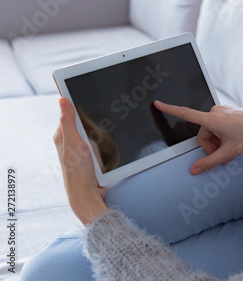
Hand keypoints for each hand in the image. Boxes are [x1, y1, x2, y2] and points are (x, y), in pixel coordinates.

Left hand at [53, 97, 107, 224]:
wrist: (87, 194)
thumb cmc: (78, 172)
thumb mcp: (73, 143)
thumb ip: (68, 121)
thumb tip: (62, 100)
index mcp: (62, 135)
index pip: (70, 112)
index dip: (79, 103)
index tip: (90, 96)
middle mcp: (70, 141)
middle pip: (84, 121)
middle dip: (95, 118)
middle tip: (107, 115)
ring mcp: (81, 149)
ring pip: (94, 131)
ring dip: (103, 131)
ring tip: (110, 130)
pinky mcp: (91, 156)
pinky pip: (100, 142)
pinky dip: (106, 141)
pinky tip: (111, 143)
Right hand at [153, 101, 242, 174]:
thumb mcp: (230, 152)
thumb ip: (210, 162)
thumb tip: (194, 170)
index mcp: (212, 119)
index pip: (186, 114)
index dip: (170, 109)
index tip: (157, 103)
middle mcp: (215, 112)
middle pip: (203, 135)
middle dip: (211, 148)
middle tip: (225, 158)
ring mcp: (222, 112)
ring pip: (211, 133)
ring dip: (218, 145)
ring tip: (232, 152)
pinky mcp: (228, 113)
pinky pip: (219, 128)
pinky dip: (223, 138)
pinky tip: (234, 144)